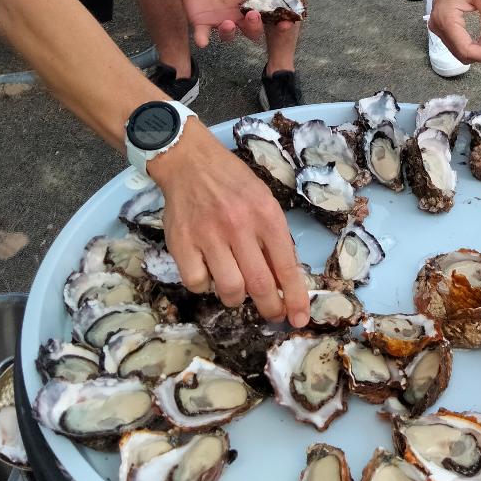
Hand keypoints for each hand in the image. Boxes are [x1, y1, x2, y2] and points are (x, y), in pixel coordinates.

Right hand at [153, 118, 309, 322]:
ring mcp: (208, 235)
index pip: (286, 266)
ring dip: (237, 298)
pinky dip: (205, 285)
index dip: (295, 298)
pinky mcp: (181, 243)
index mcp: (266, 215)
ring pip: (229, 289)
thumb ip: (275, 238)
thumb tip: (286, 281)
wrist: (190, 161)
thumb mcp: (265, 201)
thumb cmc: (234, 183)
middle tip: (273, 315)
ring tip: (237, 287)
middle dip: (270, 308)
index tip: (299, 318)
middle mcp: (239, 226)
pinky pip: (197, 283)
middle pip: (260, 284)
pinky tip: (208, 271)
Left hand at [179, 0, 296, 46]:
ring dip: (230, 33)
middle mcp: (240, 16)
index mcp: (254, 4)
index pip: (271, 17)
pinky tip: (202, 41)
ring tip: (228, 23)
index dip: (281, 22)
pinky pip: (202, 36)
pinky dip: (202, 39)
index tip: (286, 22)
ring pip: (230, 36)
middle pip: (253, 30)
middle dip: (255, 27)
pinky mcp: (202, 24)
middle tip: (253, 15)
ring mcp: (222, 21)